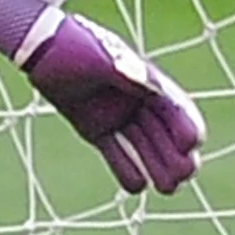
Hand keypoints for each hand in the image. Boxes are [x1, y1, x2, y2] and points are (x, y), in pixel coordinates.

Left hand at [0, 0, 204, 193]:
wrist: (41, 49)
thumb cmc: (73, 45)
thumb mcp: (100, 56)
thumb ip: (125, 71)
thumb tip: (152, 84)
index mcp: (144, 79)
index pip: (173, 105)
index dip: (185, 123)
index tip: (193, 142)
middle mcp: (136, 100)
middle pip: (164, 131)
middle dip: (178, 154)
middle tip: (187, 175)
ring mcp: (117, 116)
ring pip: (144, 146)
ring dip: (158, 166)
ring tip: (170, 189)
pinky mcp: (97, 129)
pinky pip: (116, 153)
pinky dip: (126, 169)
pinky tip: (138, 188)